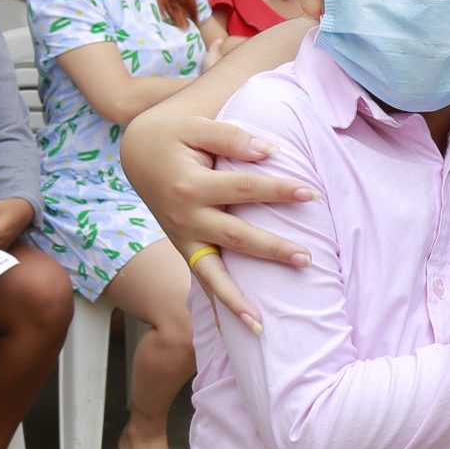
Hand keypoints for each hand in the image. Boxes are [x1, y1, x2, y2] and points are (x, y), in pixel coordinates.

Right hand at [119, 114, 317, 326]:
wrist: (137, 153)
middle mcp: (185, 218)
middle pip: (235, 238)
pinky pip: (202, 279)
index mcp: (191, 185)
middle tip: (307, 258)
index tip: (312, 193)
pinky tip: (244, 322)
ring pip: (212, 274)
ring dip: (237, 298)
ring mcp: (182, 238)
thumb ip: (232, 138)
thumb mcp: (196, 126)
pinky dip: (221, 302)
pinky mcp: (183, 248)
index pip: (245, 189)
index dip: (279, 190)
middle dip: (272, 249)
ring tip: (262, 321)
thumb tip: (270, 153)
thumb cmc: (173, 136)